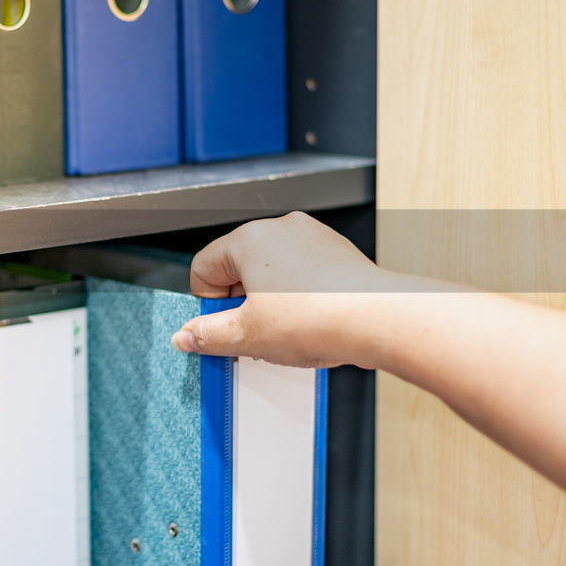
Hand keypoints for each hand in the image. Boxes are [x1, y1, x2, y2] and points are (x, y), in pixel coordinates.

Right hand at [171, 212, 392, 367]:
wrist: (379, 318)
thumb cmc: (318, 318)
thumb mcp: (247, 335)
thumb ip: (208, 335)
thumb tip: (185, 336)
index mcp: (249, 239)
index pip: (203, 267)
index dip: (207, 305)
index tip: (222, 328)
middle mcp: (280, 229)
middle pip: (237, 268)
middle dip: (240, 304)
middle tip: (254, 335)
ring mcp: (312, 237)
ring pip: (271, 272)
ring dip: (269, 302)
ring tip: (287, 332)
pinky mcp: (336, 252)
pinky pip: (301, 274)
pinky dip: (298, 298)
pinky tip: (310, 323)